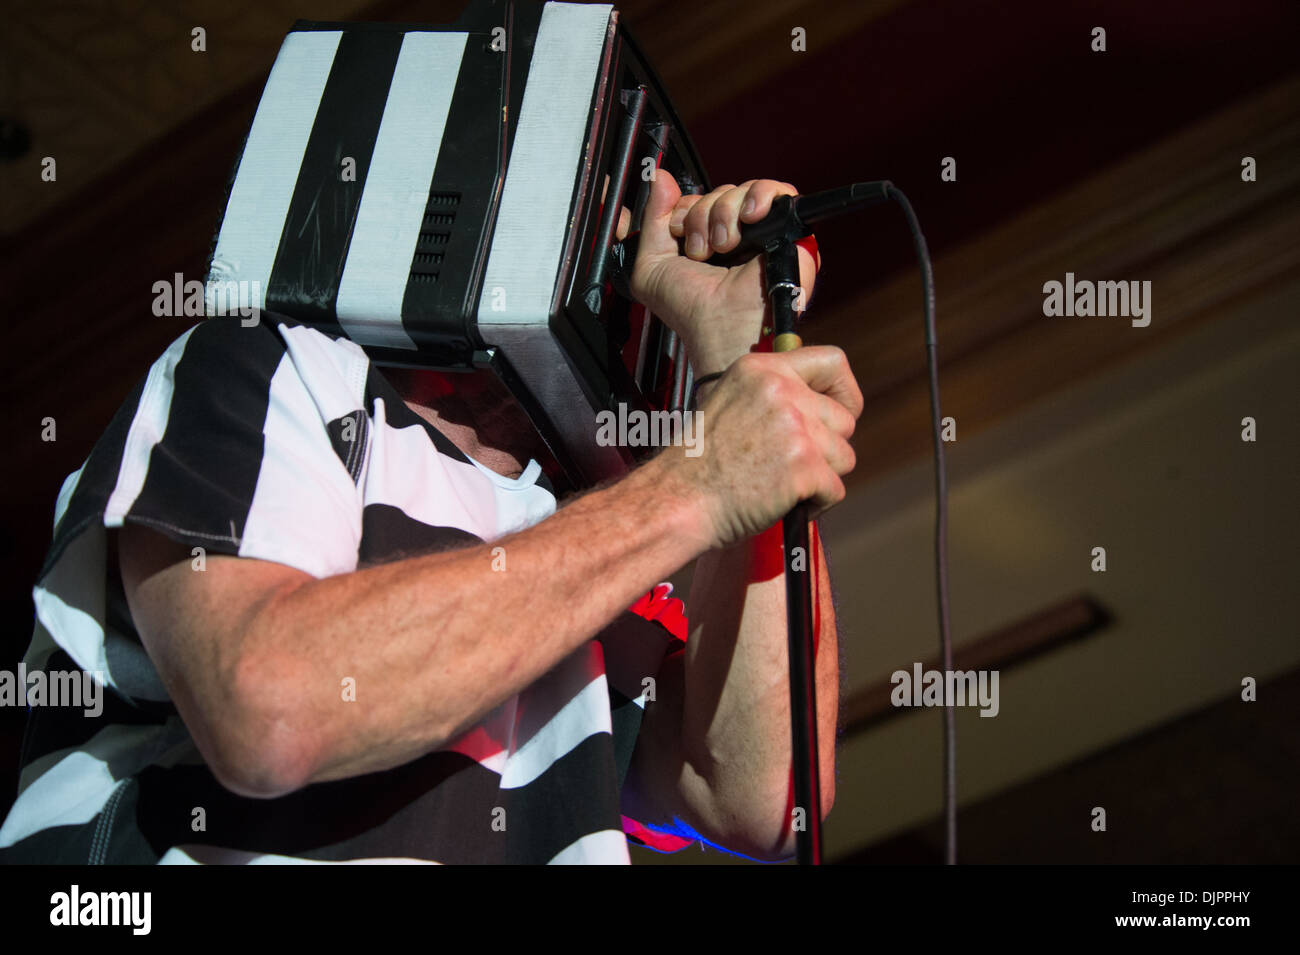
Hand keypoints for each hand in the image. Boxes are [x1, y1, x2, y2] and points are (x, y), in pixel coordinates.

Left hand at [626, 171, 820, 373]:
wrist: (719, 325)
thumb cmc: (690, 310)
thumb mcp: (651, 265)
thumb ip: (652, 220)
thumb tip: (660, 179)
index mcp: (706, 243)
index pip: (696, 200)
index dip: (684, 211)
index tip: (680, 235)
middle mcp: (735, 237)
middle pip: (718, 193)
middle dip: (701, 216)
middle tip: (702, 251)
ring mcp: (762, 233)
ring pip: (742, 190)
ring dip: (724, 214)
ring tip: (724, 246)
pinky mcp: (790, 232)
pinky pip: (779, 192)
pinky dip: (760, 196)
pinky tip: (748, 219)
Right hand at [658, 346, 861, 548]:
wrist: (676, 500)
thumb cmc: (698, 464)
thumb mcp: (729, 403)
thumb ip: (773, 396)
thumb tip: (819, 407)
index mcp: (762, 370)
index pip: (833, 362)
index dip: (845, 393)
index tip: (839, 415)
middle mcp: (781, 391)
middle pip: (844, 420)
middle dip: (827, 449)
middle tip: (791, 466)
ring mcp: (795, 427)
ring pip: (844, 457)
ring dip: (821, 478)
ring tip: (782, 487)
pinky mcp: (804, 465)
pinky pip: (836, 489)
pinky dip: (817, 504)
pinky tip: (783, 504)